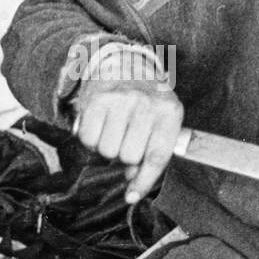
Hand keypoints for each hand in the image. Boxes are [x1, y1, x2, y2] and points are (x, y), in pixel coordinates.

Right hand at [73, 78, 184, 203]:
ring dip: (107, 146)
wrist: (125, 63)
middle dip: (125, 155)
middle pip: (128, 157)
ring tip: (114, 128)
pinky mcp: (97, 99)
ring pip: (107, 150)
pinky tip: (100, 123)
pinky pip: (88, 139)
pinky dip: (91, 138)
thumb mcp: (161, 121)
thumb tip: (131, 183)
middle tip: (126, 138)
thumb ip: (152, 152)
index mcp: (170, 112)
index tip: (131, 196)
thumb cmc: (147, 101)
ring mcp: (121, 100)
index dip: (143, 181)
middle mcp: (146, 104)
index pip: (157, 156)